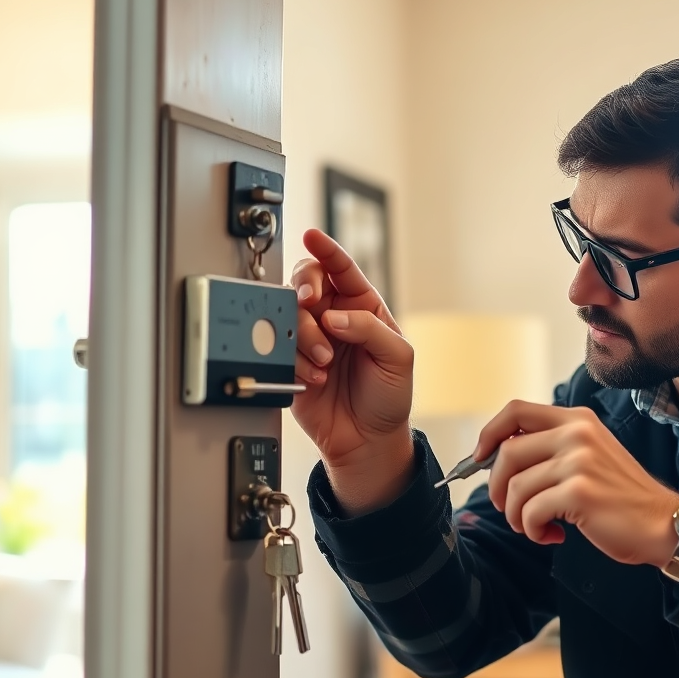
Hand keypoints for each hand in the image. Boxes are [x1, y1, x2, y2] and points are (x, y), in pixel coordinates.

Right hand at [290, 229, 413, 511]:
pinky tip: (315, 378)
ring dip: (305, 334)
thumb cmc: (388, 398)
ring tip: (325, 362)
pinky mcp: (291, 364)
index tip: (313, 236)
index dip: (327, 250)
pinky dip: (296, 361)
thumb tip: (336, 315)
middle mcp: (335, 318)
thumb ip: (370, 329)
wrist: (368, 440)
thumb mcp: (398, 358)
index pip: (342, 269)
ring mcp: (311, 339)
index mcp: (363, 308)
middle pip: (306, 282)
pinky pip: (280, 348)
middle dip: (305, 286)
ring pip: (290, 314)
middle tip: (311, 303)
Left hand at [474, 402, 678, 565]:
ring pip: (515, 487)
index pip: (516, 410)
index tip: (479, 458)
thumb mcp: (589, 456)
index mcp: (577, 419)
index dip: (489, 434)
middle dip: (497, 486)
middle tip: (508, 509)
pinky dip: (533, 530)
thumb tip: (498, 457)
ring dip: (517, 515)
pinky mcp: (579, 492)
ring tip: (536, 527)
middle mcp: (577, 433)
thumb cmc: (621, 497)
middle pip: (507, 452)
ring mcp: (578, 461)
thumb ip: (552, 448)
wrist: (662, 524)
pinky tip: (552, 535)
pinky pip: (530, 512)